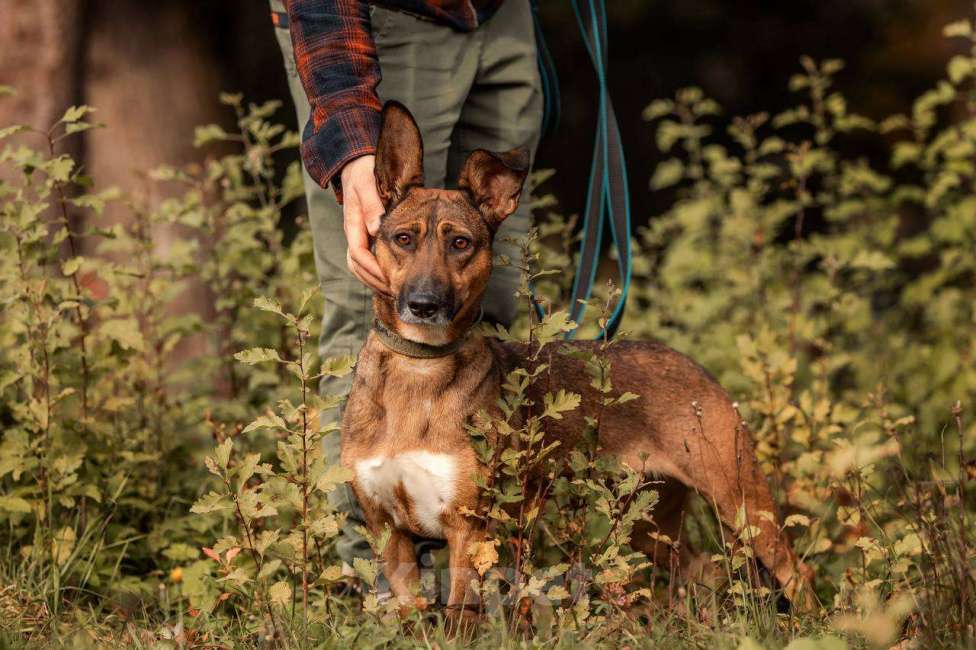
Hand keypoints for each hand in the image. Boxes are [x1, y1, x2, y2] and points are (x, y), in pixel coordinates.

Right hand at [339, 155, 388, 294]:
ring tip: (392, 292)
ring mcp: (358, 237)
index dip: (373, 269)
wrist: (356, 167)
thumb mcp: (366, 183)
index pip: (358, 254)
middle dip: (374, 281)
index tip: (389, 279)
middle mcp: (353, 234)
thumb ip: (371, 204)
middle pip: (357, 266)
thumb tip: (376, 229)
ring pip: (359, 267)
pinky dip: (375, 274)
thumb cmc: (363, 173)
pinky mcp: (364, 238)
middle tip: (394, 292)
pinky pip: (366, 261)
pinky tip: (390, 280)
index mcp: (353, 224)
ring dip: (374, 281)